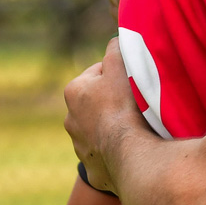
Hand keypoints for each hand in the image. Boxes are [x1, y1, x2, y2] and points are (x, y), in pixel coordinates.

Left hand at [63, 38, 147, 191]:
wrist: (127, 151)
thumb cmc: (122, 106)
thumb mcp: (120, 68)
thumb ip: (115, 49)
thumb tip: (115, 38)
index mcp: (73, 91)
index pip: (98, 73)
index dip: (118, 74)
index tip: (132, 81)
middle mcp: (70, 118)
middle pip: (97, 102)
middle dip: (114, 101)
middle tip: (136, 103)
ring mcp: (79, 144)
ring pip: (100, 128)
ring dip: (114, 126)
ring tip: (135, 126)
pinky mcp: (92, 166)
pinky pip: (106, 153)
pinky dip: (116, 149)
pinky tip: (131, 147)